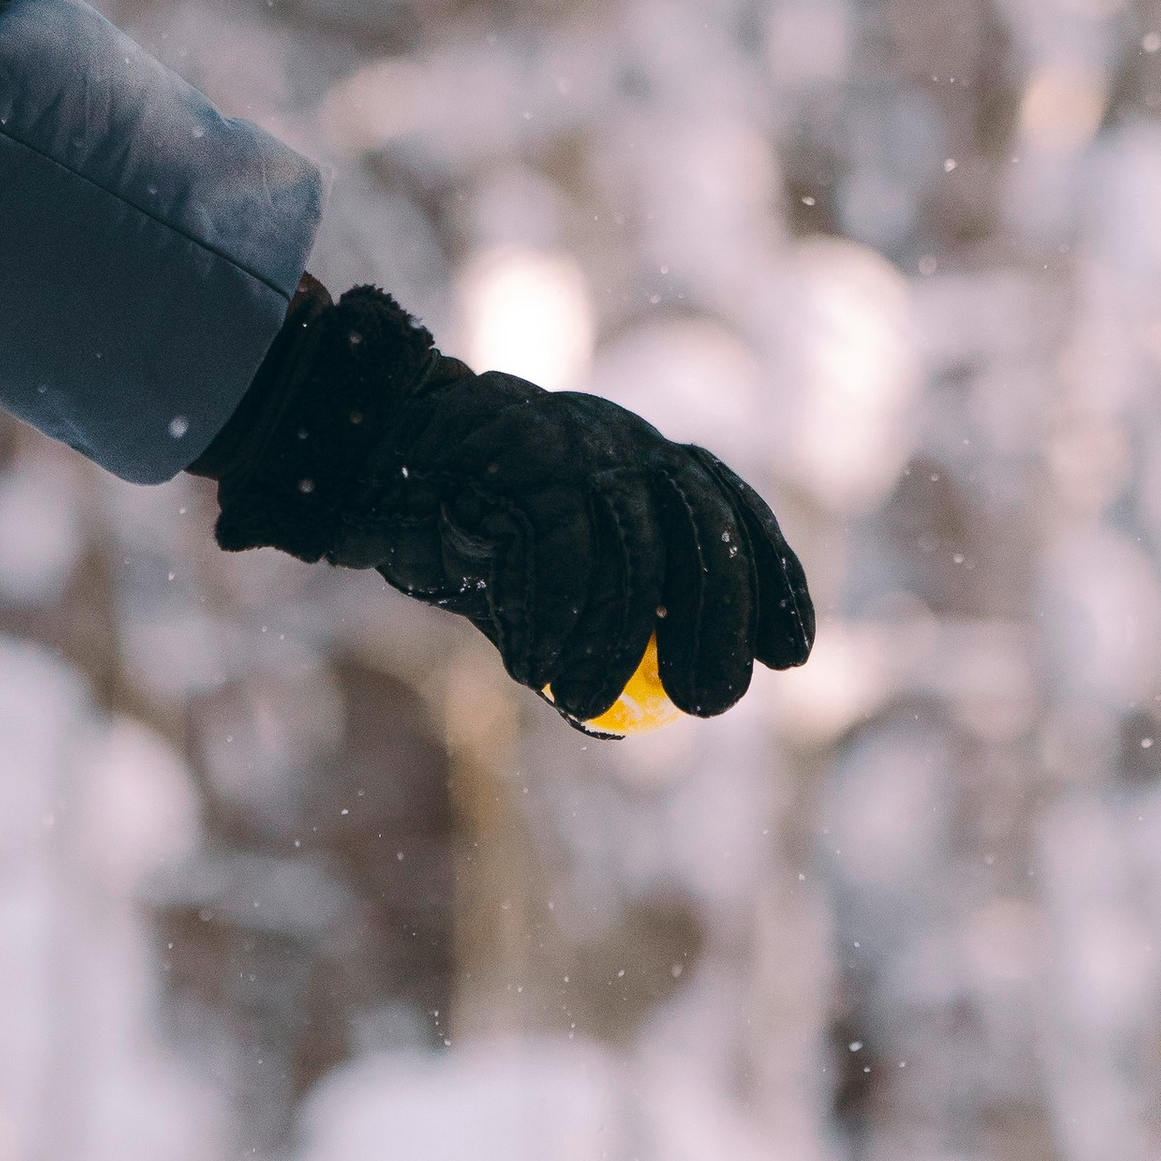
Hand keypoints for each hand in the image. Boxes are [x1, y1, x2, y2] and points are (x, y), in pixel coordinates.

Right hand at [200, 281, 812, 728]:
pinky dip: (560, 622)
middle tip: (709, 701)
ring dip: (627, 639)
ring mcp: (574, 442)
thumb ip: (584, 631)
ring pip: (634, 545)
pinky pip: (560, 552)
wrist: (367, 454)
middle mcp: (622, 440)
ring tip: (615, 704)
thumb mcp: (534, 580)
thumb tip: (624, 720)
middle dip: (720, 620)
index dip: (773, 580)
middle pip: (702, 528)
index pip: (731, 510)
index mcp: (642, 456)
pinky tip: (549, 674)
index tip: (792, 655)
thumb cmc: (458, 523)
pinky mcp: (522, 456)